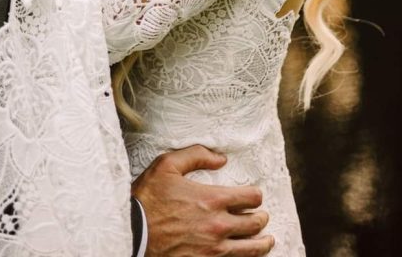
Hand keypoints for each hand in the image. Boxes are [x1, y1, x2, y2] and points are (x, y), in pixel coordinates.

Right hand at [133, 146, 273, 256]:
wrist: (134, 233)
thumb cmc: (149, 198)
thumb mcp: (167, 165)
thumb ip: (196, 155)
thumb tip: (221, 158)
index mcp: (212, 199)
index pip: (251, 197)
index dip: (256, 194)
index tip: (254, 195)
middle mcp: (218, 225)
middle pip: (254, 223)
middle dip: (261, 218)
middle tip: (262, 216)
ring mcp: (214, 249)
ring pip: (251, 249)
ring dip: (262, 243)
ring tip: (267, 241)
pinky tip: (244, 255)